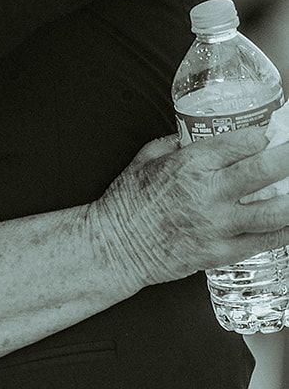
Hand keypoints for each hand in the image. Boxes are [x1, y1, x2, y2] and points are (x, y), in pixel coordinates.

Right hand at [91, 126, 288, 291]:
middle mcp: (208, 193)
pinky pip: (263, 242)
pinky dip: (285, 231)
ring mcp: (218, 226)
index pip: (238, 143)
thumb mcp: (147, 158)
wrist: (116, 246)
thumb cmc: (128, 202)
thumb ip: (176, 144)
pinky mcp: (221, 253)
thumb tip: (198, 136)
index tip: (269, 135)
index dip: (261, 137)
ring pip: (272, 212)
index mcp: (189, 164)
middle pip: (262, 171)